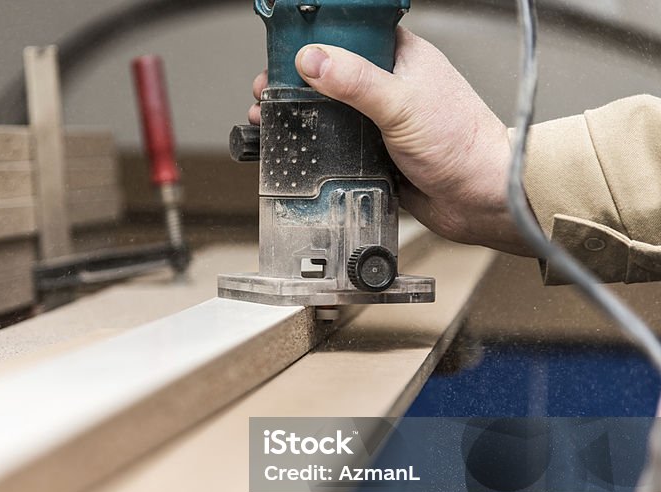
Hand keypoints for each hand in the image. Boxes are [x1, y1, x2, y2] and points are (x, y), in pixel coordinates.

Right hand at [248, 28, 535, 257]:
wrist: (479, 199)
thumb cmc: (462, 144)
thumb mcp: (402, 104)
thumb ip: (355, 81)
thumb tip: (312, 59)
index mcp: (400, 57)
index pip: (348, 34)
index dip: (313, 41)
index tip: (284, 51)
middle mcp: (388, 86)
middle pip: (329, 74)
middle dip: (295, 82)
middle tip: (268, 90)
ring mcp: (379, 120)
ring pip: (328, 110)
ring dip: (299, 115)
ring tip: (271, 118)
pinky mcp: (372, 152)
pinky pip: (334, 144)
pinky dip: (313, 146)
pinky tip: (297, 149)